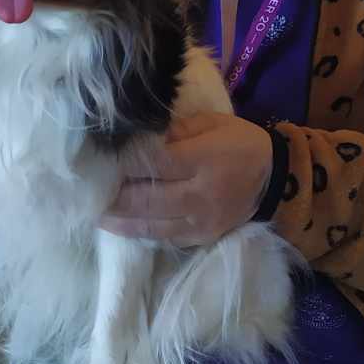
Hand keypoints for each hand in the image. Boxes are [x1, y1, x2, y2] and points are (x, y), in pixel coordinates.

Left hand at [100, 112, 273, 245]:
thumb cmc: (239, 144)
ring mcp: (201, 222)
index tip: (101, 158)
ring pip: (151, 224)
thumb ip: (174, 130)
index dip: (126, 162)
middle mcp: (202, 195)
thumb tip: (136, 137)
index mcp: (206, 159)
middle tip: (88, 190)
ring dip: (119, 220)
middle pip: (147, 198)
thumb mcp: (211, 123)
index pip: (156, 162)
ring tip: (95, 212)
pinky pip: (164, 238)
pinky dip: (140, 231)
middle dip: (115, 195)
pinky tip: (121, 225)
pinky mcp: (201, 239)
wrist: (274, 180)